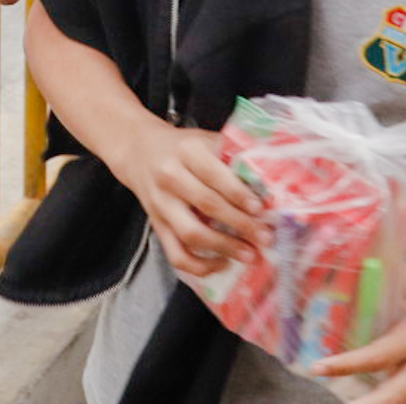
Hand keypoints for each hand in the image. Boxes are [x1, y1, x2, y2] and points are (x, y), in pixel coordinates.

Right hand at [114, 121, 267, 278]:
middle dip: (240, 224)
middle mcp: (170, 177)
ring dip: (224, 247)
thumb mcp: (203, 139)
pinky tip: (222, 263)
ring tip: (249, 254)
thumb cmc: (181, 147)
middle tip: (264, 236)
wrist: (138, 151)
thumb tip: (267, 179)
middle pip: (207, 204)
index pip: (214, 174)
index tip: (260, 208)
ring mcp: (161, 204)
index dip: (238, 193)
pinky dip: (200, 266)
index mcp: (186, 151)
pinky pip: (176, 254)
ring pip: (191, 233)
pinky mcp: (157, 226)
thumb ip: (229, 155)